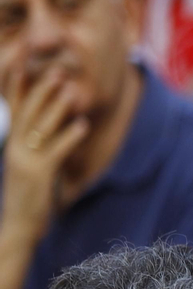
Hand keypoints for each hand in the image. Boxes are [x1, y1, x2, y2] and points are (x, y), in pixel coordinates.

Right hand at [2, 65, 87, 243]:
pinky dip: (69, 136)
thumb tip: (52, 128)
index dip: (18, 85)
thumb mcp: (30, 166)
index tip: (23, 62)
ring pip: (41, 127)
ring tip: (71, 89)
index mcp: (13, 144)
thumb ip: (37, 147)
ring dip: (56, 107)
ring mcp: (26, 160)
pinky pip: (56, 150)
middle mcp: (15, 148)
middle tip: (57, 70)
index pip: (14, 109)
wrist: (18, 226)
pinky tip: (83, 124)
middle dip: (41, 89)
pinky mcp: (39, 175)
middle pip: (28, 112)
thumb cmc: (29, 197)